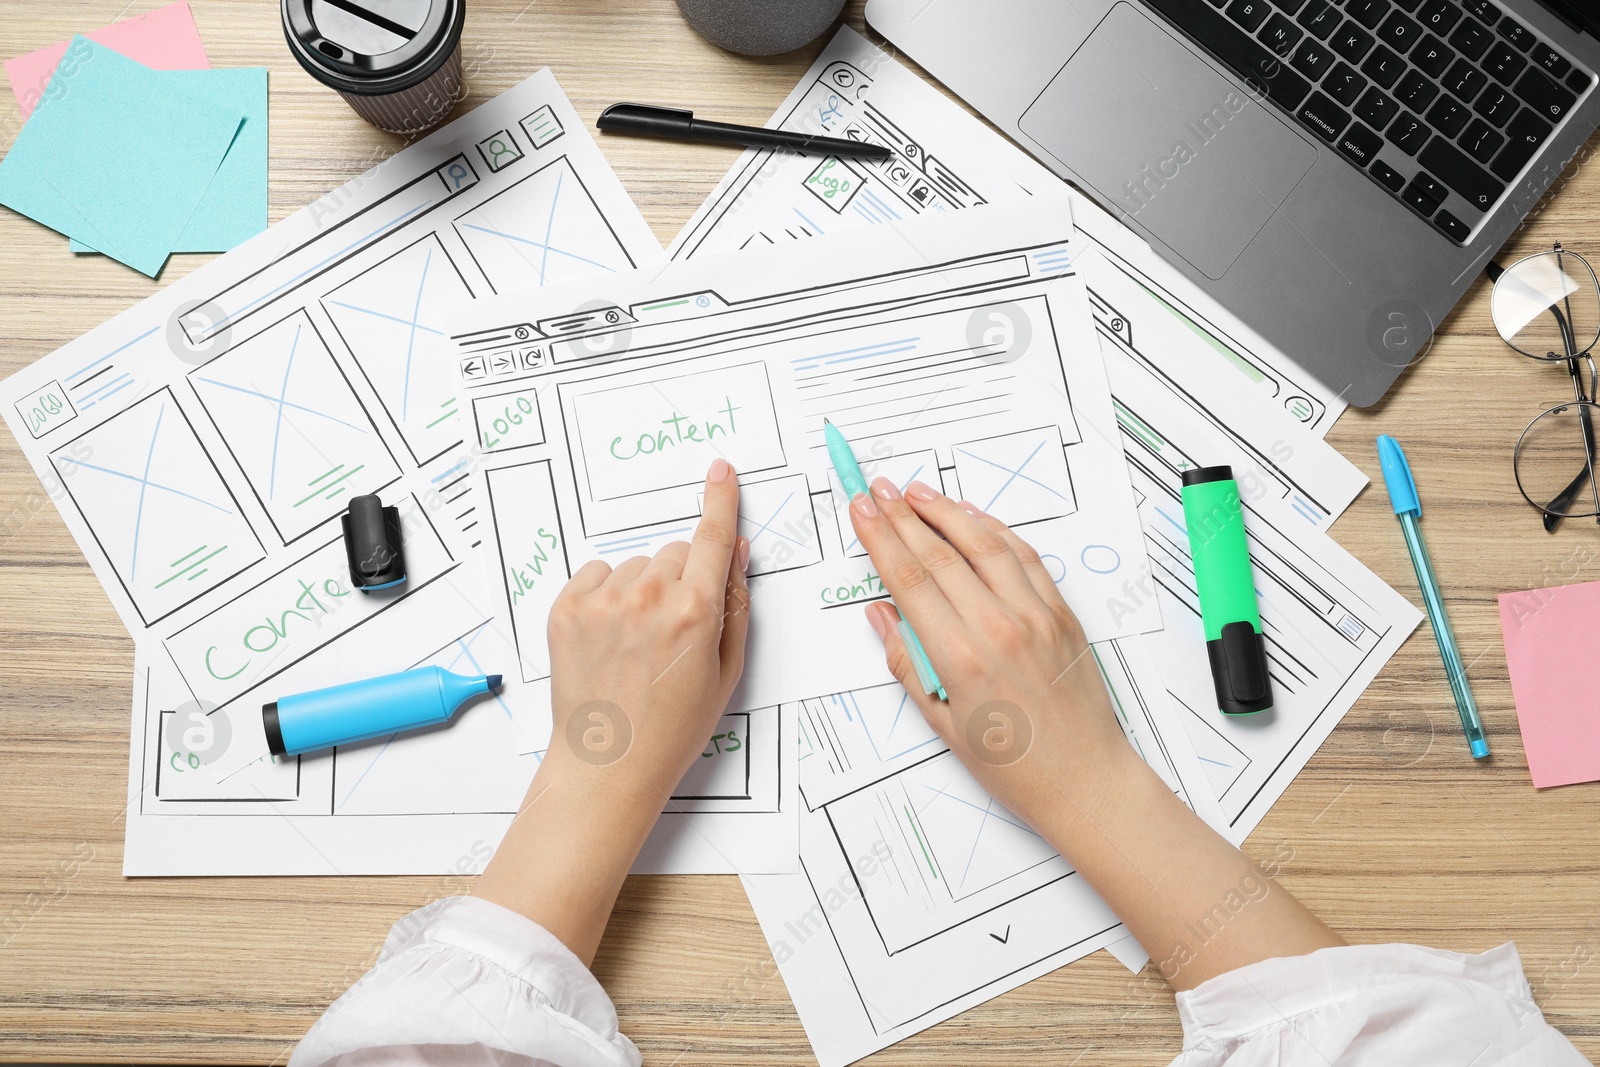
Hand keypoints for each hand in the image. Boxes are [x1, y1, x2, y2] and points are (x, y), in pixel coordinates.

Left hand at [473, 460, 748, 963]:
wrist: (609, 764)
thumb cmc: (672, 728)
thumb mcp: (725, 670)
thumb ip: (733, 603)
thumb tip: (733, 552)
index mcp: (694, 612)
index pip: (712, 537)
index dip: (720, 500)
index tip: (721, 472)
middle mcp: (648, 598)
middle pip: (673, 553)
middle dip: (680, 579)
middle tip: (674, 630)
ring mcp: (603, 602)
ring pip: (636, 567)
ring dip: (642, 591)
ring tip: (637, 643)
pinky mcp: (567, 609)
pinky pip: (597, 576)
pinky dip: (606, 597)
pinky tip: (611, 638)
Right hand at [849, 476, 1137, 830]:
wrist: (1085, 781)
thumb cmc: (1017, 765)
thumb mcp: (942, 724)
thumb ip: (909, 662)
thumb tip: (883, 616)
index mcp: (963, 658)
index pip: (909, 578)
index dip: (880, 537)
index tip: (862, 510)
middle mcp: (1000, 628)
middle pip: (940, 553)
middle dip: (903, 515)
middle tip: (878, 491)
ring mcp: (1036, 616)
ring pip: (985, 544)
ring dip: (948, 511)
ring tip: (919, 492)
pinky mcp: (1062, 615)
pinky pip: (1027, 558)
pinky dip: (997, 531)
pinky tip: (975, 518)